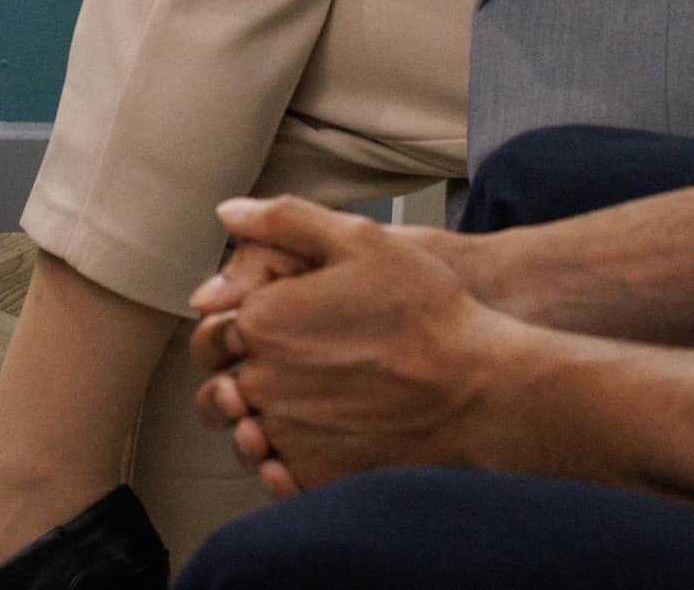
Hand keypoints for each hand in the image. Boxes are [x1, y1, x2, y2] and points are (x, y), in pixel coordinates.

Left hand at [186, 197, 517, 497]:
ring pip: (245, 431)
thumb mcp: (360, 240)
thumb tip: (228, 214)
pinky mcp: (313, 478)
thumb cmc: (426, 312)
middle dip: (245, 372)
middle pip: (221, 383)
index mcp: (261, 322)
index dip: (239, 322)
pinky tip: (324, 437)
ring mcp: (286, 436)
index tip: (278, 322)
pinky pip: (277, 474)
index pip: (215, 327)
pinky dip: (287, 461)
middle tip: (295, 366)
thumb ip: (284, 221)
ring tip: (310, 402)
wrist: (478, 391)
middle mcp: (261, 383)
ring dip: (261, 418)